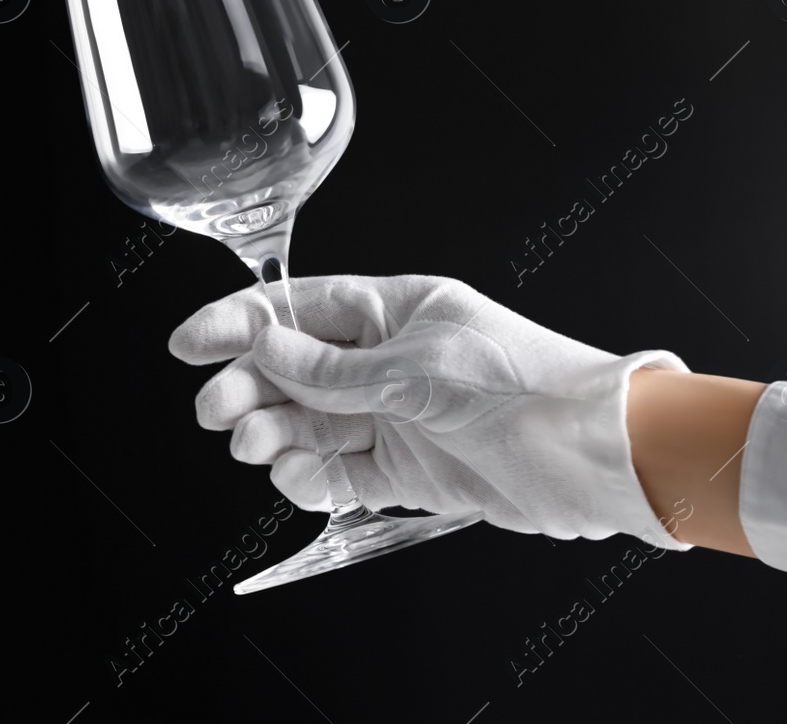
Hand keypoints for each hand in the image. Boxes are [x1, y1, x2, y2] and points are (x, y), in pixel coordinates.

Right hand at [168, 274, 692, 547]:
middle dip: (250, 388)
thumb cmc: (526, 386)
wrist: (597, 457)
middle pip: (296, 372)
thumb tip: (264, 349)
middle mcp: (392, 361)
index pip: (300, 310)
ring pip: (313, 424)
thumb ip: (333, 370)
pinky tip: (295, 476)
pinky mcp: (412, 469)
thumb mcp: (415, 368)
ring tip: (256, 446)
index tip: (189, 342)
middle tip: (216, 412)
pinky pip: (342, 471)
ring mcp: (399, 416)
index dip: (239, 323)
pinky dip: (310, 476)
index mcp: (397, 311)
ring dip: (276, 434)